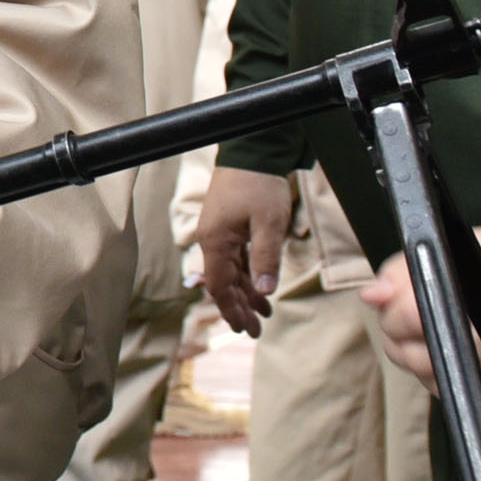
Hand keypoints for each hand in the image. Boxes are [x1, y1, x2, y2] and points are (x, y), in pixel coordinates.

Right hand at [198, 167, 293, 334]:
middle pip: (223, 282)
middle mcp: (212, 240)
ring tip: (264, 312)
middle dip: (239, 307)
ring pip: (230, 272)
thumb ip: (266, 258)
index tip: (244, 328)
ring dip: (246, 292)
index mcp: (216, 242)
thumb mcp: (268, 223)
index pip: (219, 285)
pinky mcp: (228, 226)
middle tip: (255, 330)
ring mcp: (219, 232)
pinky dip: (247, 274)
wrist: (253, 151)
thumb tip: (266, 291)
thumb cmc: (260, 185)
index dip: (231, 309)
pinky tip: (260, 286)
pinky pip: (235, 258)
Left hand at [361, 227, 480, 421]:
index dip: (393, 316)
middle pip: (426, 358)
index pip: (416, 315)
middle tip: (403, 333)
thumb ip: (405, 271)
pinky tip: (458, 366)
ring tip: (430, 346)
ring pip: (445, 386)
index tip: (391, 310)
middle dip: (401, 345)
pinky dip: (457, 390)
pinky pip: (474, 407)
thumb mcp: (454, 250)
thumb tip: (373, 296)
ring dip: (426, 369)